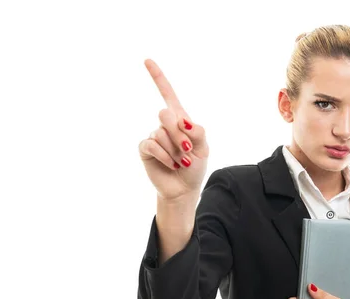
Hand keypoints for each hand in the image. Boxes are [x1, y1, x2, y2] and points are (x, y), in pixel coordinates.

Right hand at [138, 59, 208, 200]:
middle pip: (166, 114)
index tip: (147, 60)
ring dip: (175, 150)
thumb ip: (198, 131)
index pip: (168, 94)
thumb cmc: (195, 166)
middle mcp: (164, 125)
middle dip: (179, 133)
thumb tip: (183, 121)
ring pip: (161, 133)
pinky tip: (172, 165)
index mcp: (180, 120)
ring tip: (180, 161)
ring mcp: (154, 136)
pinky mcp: (145, 148)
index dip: (158, 77)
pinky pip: (152, 145)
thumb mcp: (204, 148)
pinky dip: (166, 156)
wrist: (184, 189)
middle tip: (187, 149)